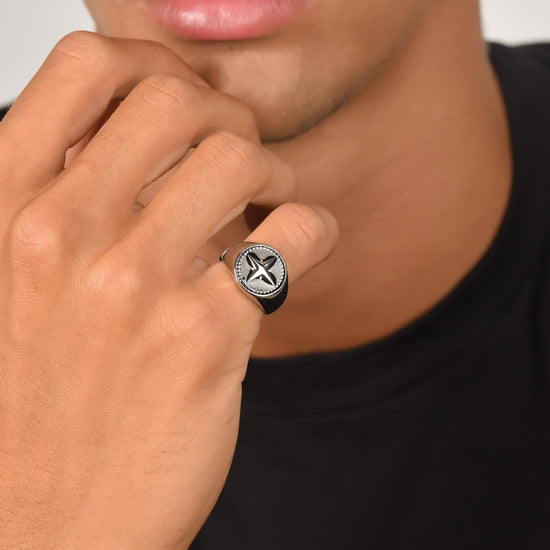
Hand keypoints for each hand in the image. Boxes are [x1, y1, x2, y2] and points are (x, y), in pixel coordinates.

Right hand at [0, 32, 336, 548]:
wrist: (40, 527)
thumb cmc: (29, 401)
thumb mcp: (12, 279)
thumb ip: (63, 200)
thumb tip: (139, 144)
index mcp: (4, 207)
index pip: (87, 66)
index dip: (150, 71)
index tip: (181, 109)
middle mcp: (61, 234)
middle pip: (178, 99)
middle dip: (225, 118)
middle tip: (238, 160)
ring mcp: (135, 287)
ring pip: (243, 157)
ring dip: (274, 171)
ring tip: (266, 209)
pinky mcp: (206, 340)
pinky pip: (298, 234)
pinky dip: (312, 230)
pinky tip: (292, 255)